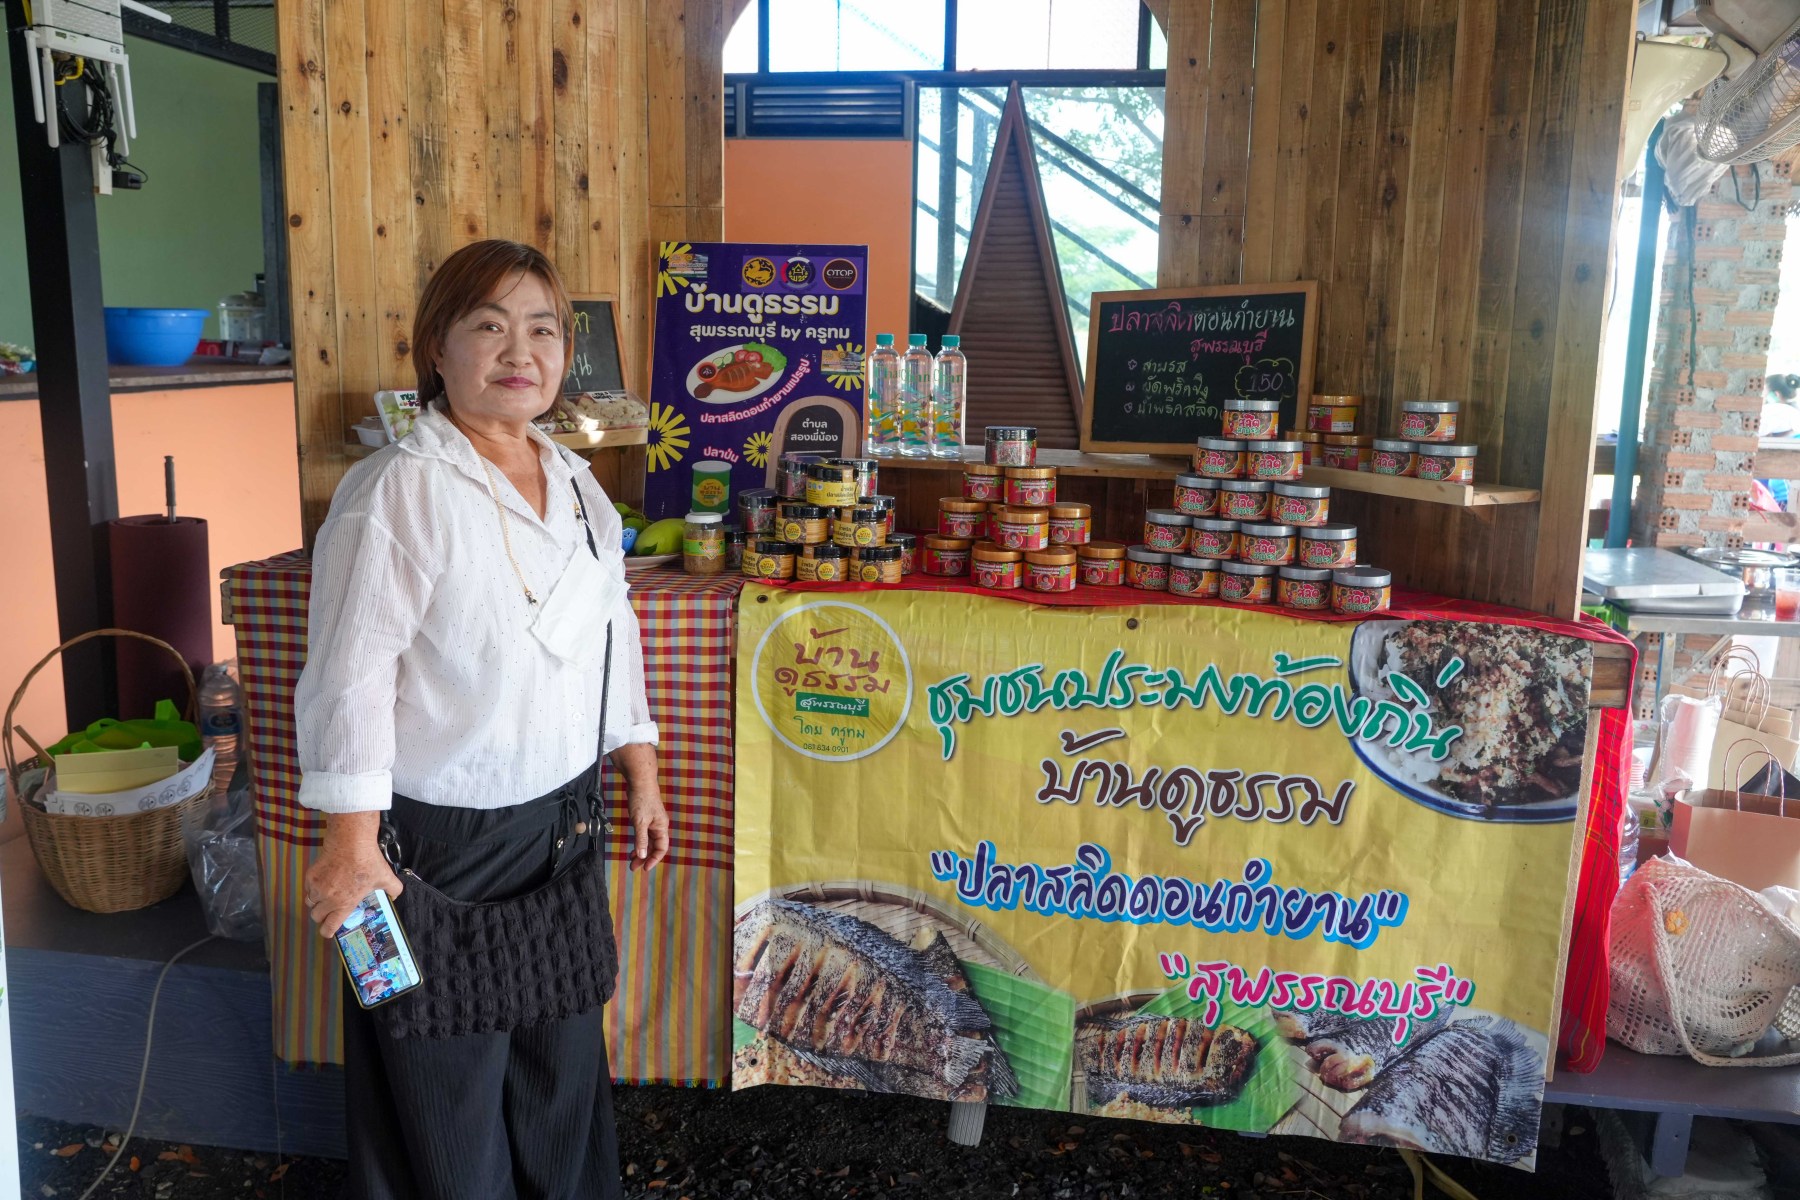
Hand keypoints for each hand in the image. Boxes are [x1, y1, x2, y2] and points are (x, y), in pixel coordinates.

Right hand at [306, 812, 404, 936]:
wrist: (350, 842)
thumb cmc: (367, 861)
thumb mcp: (385, 877)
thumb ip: (394, 889)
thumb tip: (395, 896)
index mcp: (344, 904)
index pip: (328, 927)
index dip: (328, 931)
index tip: (329, 930)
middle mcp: (327, 899)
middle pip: (316, 916)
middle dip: (322, 916)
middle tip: (329, 910)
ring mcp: (317, 887)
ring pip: (310, 902)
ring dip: (317, 902)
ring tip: (327, 895)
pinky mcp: (310, 876)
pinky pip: (308, 888)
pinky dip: (313, 888)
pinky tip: (324, 881)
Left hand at [626, 780, 669, 871]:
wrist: (640, 781)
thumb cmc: (642, 800)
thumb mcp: (640, 822)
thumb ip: (641, 839)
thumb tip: (642, 855)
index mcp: (661, 827)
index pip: (661, 848)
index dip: (654, 859)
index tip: (645, 868)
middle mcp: (659, 826)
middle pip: (654, 847)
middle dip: (644, 858)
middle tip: (633, 867)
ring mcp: (652, 822)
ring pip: (648, 842)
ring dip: (641, 851)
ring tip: (631, 860)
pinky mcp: (646, 819)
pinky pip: (644, 835)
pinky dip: (639, 842)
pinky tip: (633, 847)